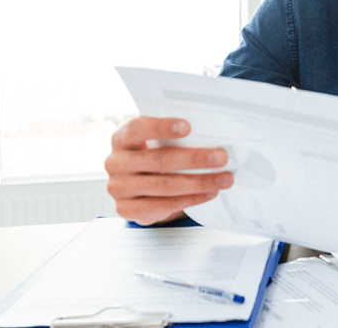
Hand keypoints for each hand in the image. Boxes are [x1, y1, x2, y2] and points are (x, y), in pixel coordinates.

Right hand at [105, 116, 233, 224]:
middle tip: (221, 157)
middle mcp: (115, 162)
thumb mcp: (154, 144)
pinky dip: (190, 200)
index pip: (138, 129)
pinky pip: (163, 205)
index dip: (162, 127)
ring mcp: (118, 188)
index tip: (188, 127)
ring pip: (164, 185)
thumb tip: (211, 138)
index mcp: (121, 139)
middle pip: (158, 160)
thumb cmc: (151, 158)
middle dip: (194, 159)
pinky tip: (208, 194)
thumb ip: (172, 139)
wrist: (136, 189)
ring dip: (199, 182)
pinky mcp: (126, 209)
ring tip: (223, 179)